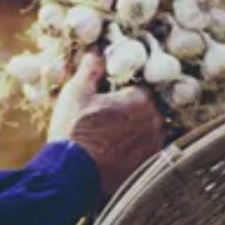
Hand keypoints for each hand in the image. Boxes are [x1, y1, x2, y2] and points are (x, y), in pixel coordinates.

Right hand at [47, 53, 164, 196]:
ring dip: (136, 127)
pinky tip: (116, 149)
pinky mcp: (147, 166)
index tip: (111, 92)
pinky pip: (147, 148)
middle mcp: (155, 123)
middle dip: (132, 107)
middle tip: (109, 112)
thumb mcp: (77, 92)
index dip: (125, 86)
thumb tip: (97, 49)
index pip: (141, 84)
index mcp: (141, 100)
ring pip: (149, 128)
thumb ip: (91, 68)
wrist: (70, 175)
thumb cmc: (74, 130)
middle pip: (148, 106)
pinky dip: (135, 146)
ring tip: (111, 132)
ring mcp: (153, 146)